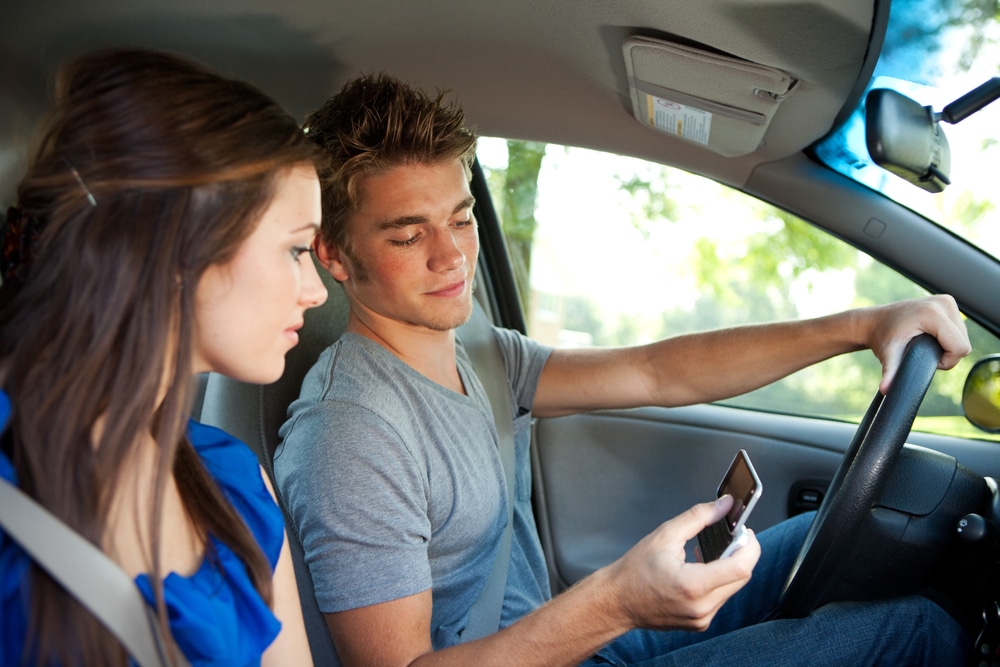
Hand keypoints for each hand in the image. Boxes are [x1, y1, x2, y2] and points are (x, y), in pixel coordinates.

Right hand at [604, 496, 759, 631]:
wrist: (617, 601)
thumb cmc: (635, 571)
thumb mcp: (665, 535)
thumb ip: (699, 517)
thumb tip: (724, 506)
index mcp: (693, 585)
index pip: (741, 567)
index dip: (750, 546)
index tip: (745, 532)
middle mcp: (701, 607)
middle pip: (742, 577)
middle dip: (741, 554)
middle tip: (731, 537)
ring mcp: (702, 619)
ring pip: (733, 588)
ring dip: (729, 567)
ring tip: (709, 552)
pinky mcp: (700, 623)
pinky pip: (721, 598)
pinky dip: (718, 581)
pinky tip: (702, 569)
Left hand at [861, 295, 969, 392]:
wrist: (876, 321)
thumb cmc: (882, 337)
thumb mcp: (888, 355)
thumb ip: (890, 373)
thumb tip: (885, 390)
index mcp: (933, 313)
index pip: (960, 347)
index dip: (946, 361)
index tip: (926, 360)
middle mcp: (943, 304)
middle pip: (964, 343)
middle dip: (947, 355)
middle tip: (923, 353)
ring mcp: (947, 301)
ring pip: (963, 337)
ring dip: (948, 346)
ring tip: (925, 345)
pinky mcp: (948, 302)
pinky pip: (959, 329)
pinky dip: (949, 337)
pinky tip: (931, 337)